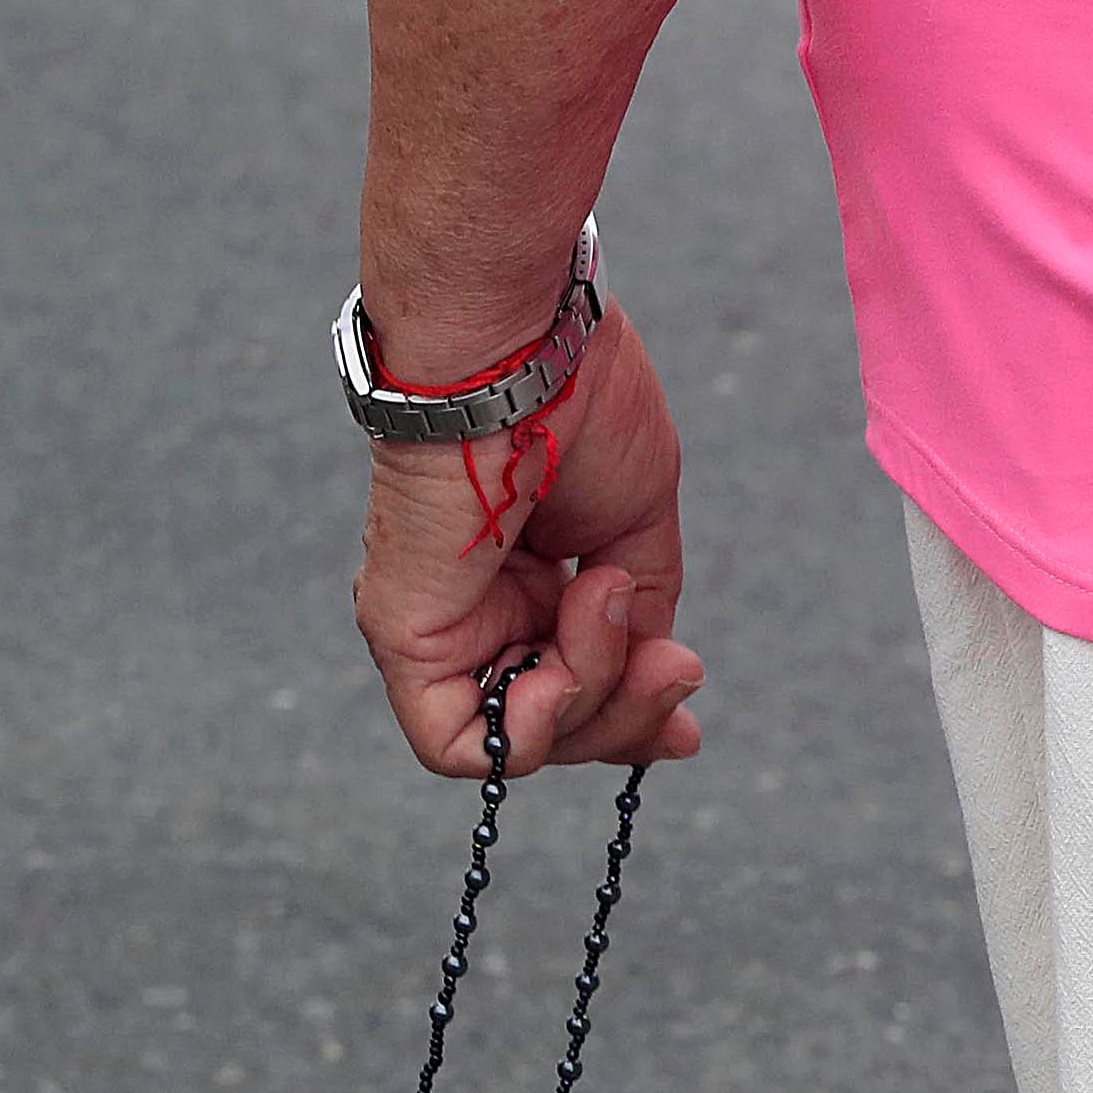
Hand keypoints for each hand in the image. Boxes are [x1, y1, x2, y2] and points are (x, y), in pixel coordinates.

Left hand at [351, 298, 706, 779]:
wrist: (522, 350)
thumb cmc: (580, 406)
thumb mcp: (637, 529)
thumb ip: (641, 613)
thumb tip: (661, 676)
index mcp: (528, 580)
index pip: (577, 689)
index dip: (635, 720)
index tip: (688, 728)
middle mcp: (480, 610)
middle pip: (558, 726)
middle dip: (630, 715)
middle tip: (674, 666)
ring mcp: (441, 626)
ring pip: (520, 737)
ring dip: (593, 693)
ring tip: (601, 594)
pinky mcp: (404, 636)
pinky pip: (461, 743)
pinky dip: (529, 730)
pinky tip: (560, 672)